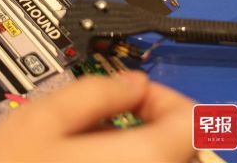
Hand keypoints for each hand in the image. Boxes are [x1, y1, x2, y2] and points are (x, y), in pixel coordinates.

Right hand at [0, 71, 195, 161]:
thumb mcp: (40, 120)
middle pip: (186, 146)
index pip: (196, 121)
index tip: (137, 93)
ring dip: (145, 145)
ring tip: (96, 140)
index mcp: (139, 161)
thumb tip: (131, 82)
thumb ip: (96, 91)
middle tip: (114, 112)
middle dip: (157, 120)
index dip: (170, 96)